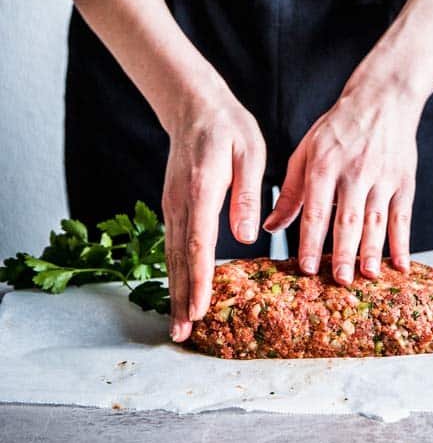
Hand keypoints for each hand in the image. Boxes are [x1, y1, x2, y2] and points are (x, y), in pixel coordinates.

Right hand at [161, 72, 266, 341]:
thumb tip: (245, 235)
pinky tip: (180, 291)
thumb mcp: (250, 152)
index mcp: (202, 189)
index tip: (198, 310)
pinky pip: (173, 244)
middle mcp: (180, 202)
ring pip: (172, 255)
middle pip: (179, 258)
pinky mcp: (173, 205)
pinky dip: (175, 271)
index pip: (198, 243)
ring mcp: (172, 204)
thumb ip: (246, 193)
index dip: (198, 280)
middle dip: (181, 298)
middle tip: (181, 335)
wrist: (194, 107)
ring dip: (174, 290)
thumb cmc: (228, 127)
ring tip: (178, 325)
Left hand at [262, 78, 423, 284]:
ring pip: (376, 221)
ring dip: (372, 252)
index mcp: (325, 165)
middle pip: (348, 219)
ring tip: (367, 277)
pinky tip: (401, 266)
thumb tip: (271, 227)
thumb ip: (291, 192)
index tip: (306, 268)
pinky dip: (403, 243)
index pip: (316, 209)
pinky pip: (403, 217)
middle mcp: (354, 172)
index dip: (310, 240)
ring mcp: (382, 178)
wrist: (382, 100)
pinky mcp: (404, 182)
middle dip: (344, 253)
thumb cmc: (338, 128)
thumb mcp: (307, 152)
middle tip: (339, 282)